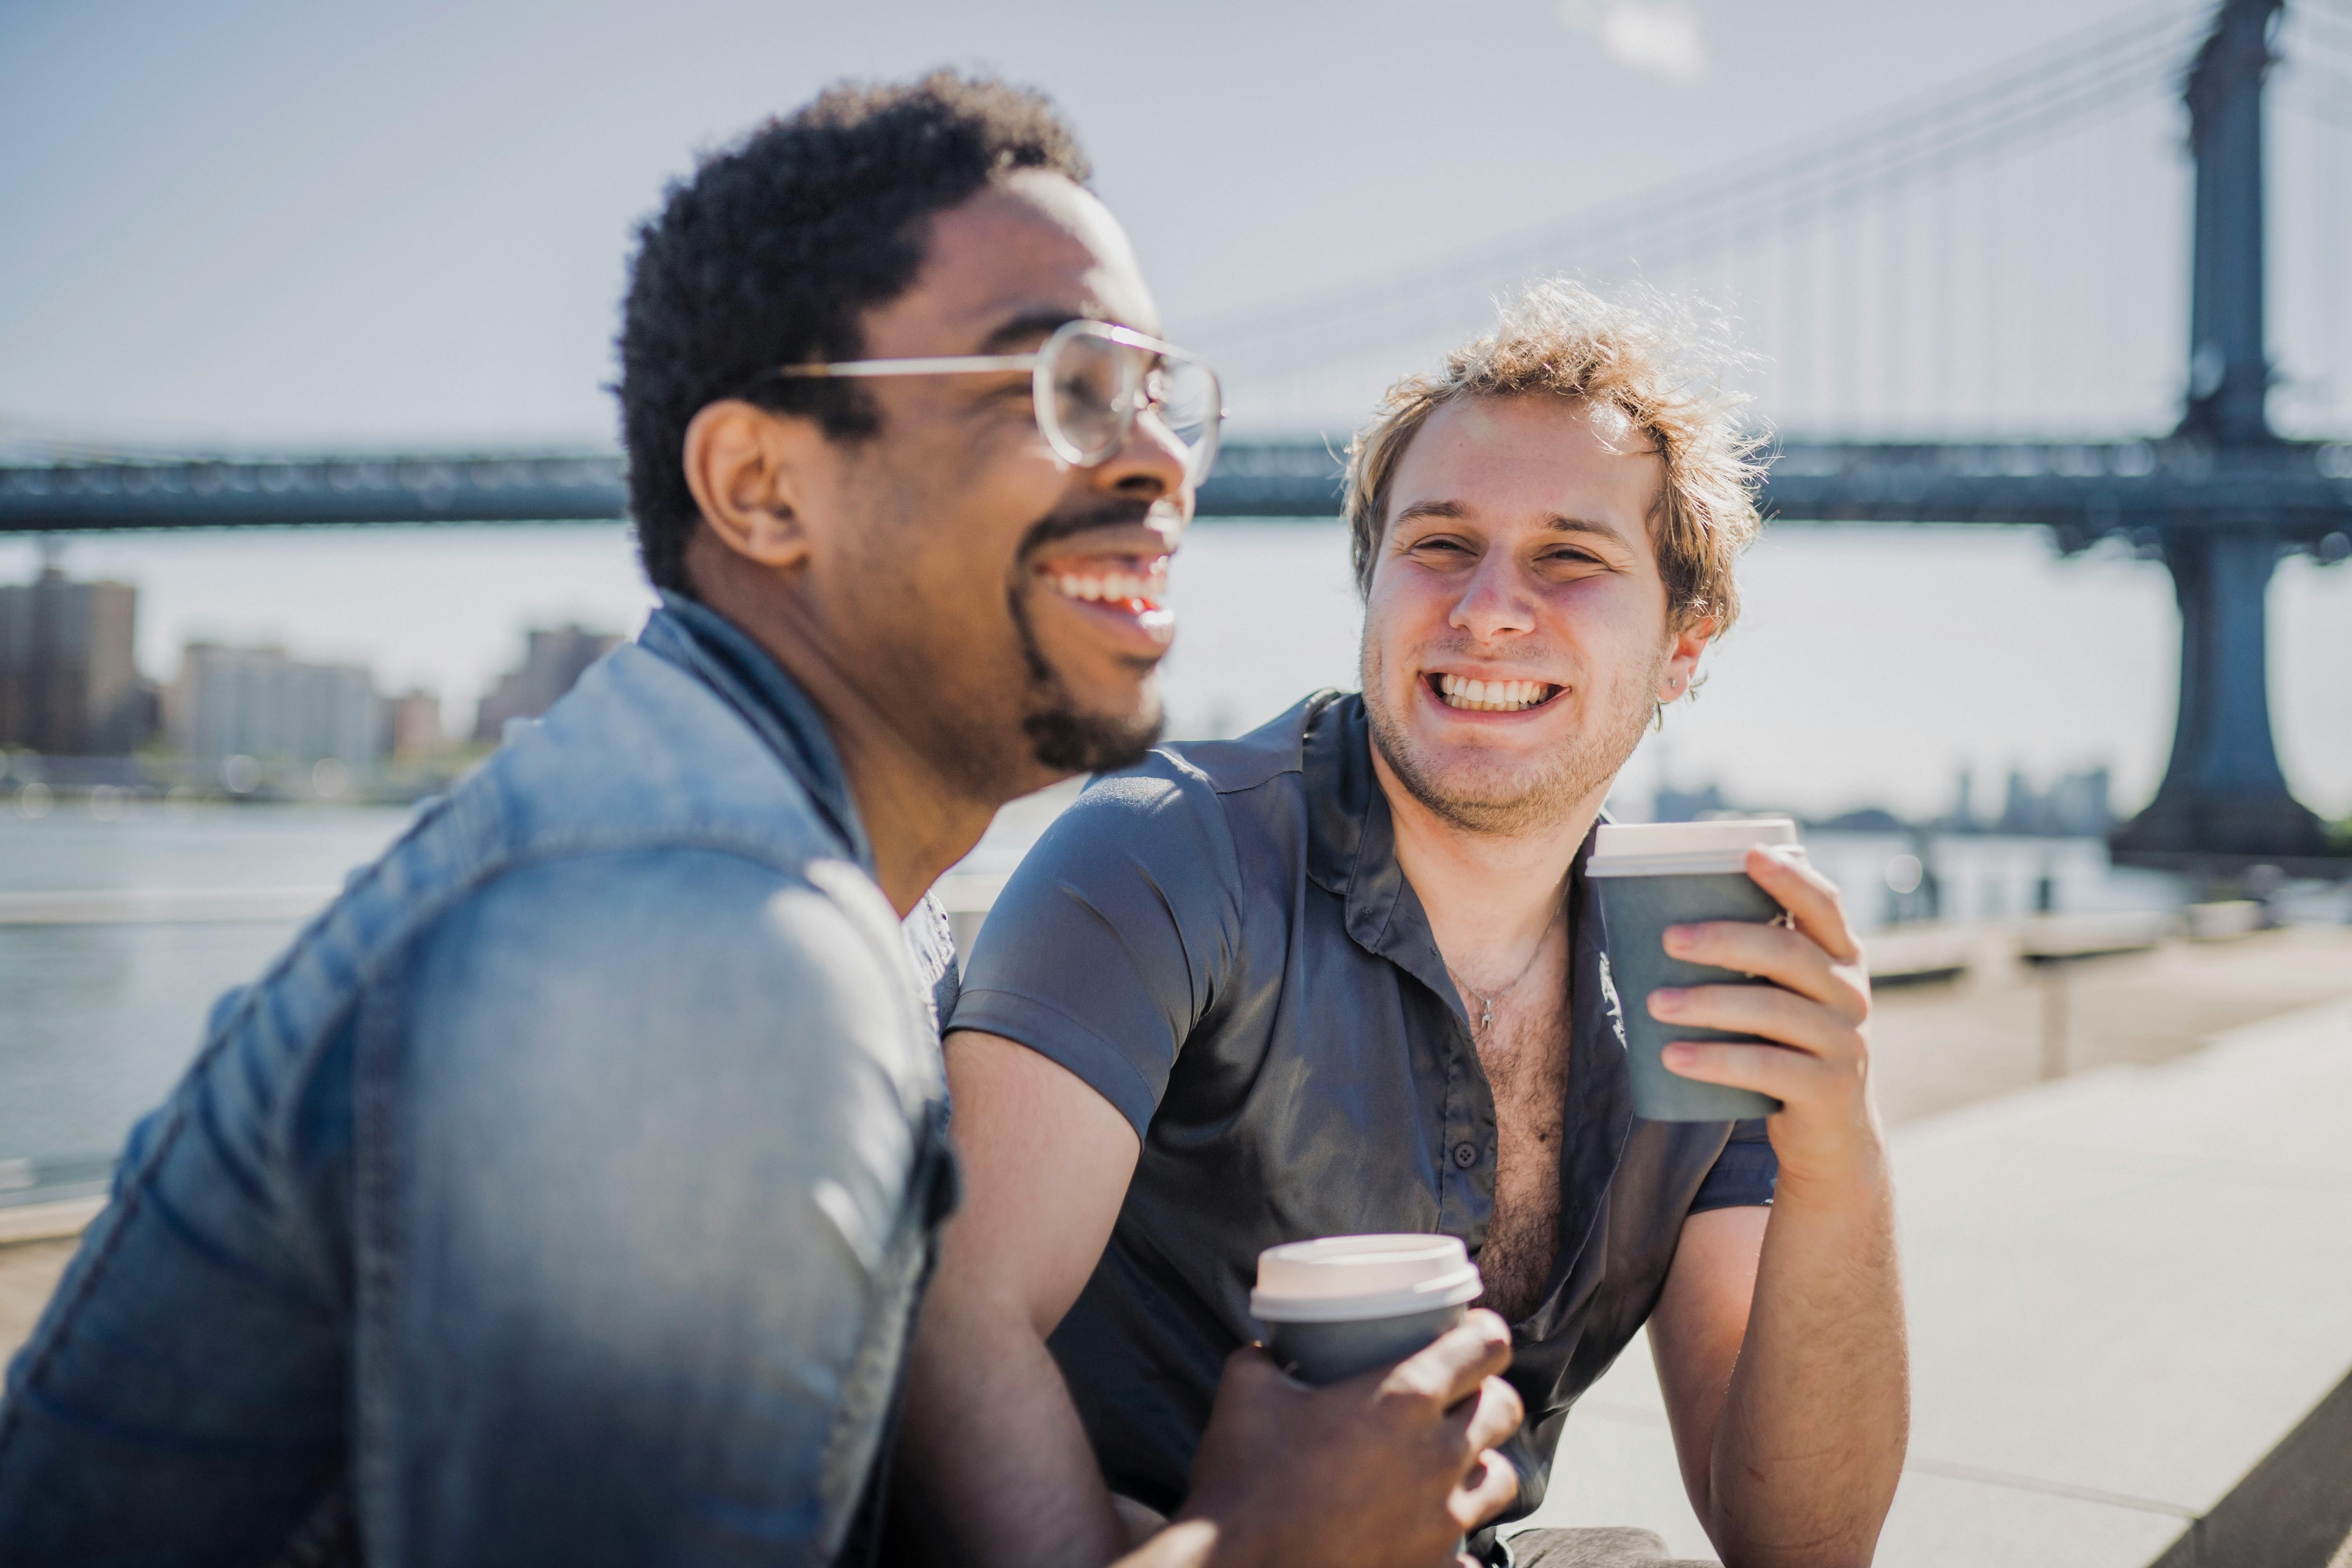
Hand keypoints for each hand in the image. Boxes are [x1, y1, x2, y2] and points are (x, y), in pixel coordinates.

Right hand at [1167, 1311, 1523, 1567]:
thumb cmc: (1245, 1480)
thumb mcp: (1245, 1394)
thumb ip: (1262, 1359)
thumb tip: (1263, 1350)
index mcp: (1403, 1398)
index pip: (1487, 1345)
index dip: (1484, 1331)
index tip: (1472, 1331)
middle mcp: (1438, 1455)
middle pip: (1505, 1409)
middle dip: (1488, 1395)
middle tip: (1459, 1396)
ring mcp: (1443, 1519)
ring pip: (1502, 1479)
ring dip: (1482, 1465)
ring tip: (1451, 1465)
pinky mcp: (1433, 1567)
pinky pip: (1473, 1556)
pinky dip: (1459, 1545)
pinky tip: (1429, 1533)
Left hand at [1647, 844, 1883, 1191]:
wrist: (1832, 1138)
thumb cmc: (1786, 1050)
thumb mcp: (1785, 1001)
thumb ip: (1756, 966)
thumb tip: (1664, 925)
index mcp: (1842, 960)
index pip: (1825, 907)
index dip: (1791, 878)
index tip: (1749, 853)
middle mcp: (1852, 995)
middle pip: (1788, 954)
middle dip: (1726, 940)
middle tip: (1669, 939)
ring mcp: (1846, 1043)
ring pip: (1773, 1010)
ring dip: (1708, 1003)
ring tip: (1654, 1003)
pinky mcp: (1828, 1089)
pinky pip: (1765, 1067)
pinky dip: (1714, 1061)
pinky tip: (1672, 1057)